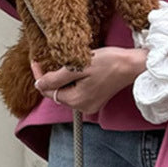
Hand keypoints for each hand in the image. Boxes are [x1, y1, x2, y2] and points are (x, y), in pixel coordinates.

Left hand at [32, 47, 147, 113]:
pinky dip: (75, 81)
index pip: (48, 91)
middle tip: (56, 59)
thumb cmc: (109, 62)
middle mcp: (82, 107)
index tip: (36, 61)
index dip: (40, 76)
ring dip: (65, 79)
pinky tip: (82, 70)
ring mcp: (90, 105)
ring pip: (68, 91)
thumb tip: (38, 85)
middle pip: (58, 92)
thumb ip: (56, 78)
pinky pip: (78, 92)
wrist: (132, 64)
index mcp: (76, 100)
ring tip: (73, 63)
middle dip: (54, 77)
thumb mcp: (78, 66)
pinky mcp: (96, 99)